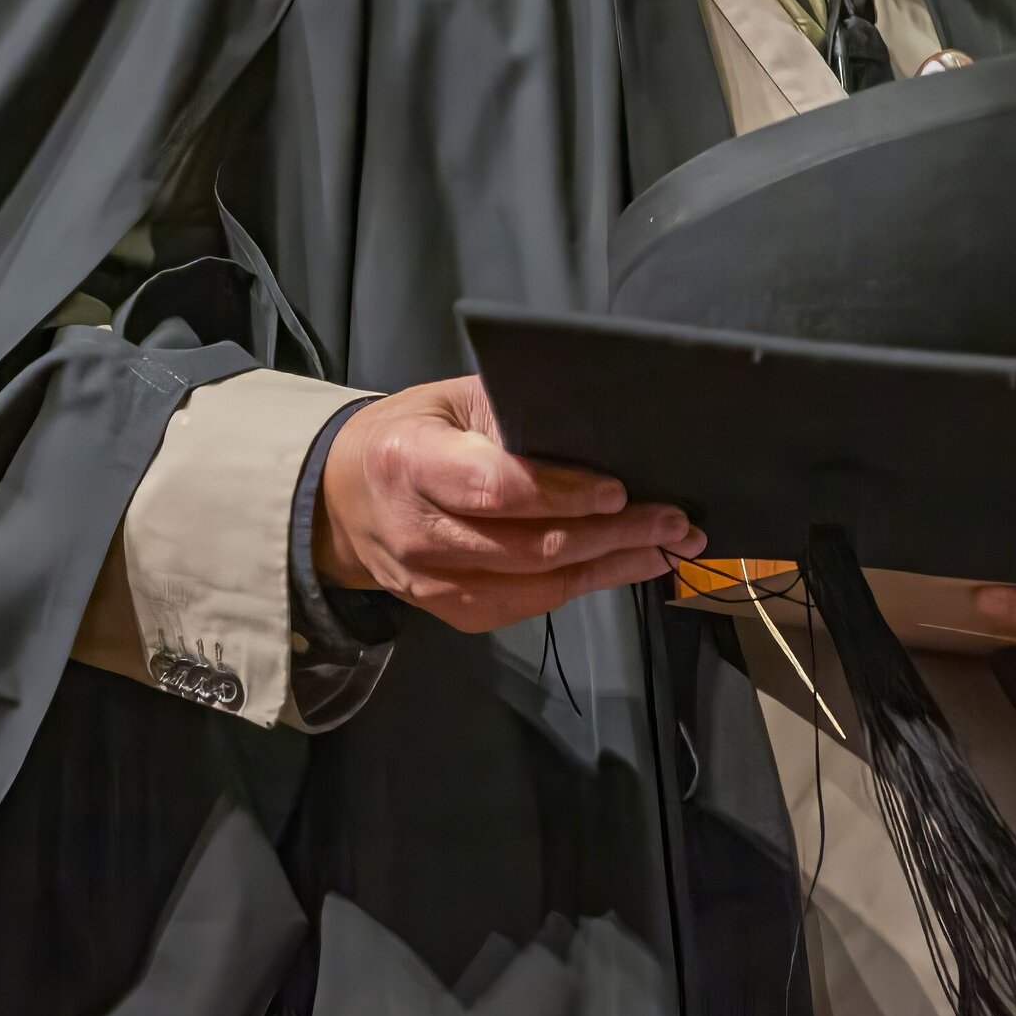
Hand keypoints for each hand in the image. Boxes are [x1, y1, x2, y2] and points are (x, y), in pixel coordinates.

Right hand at [312, 375, 702, 633]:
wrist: (341, 503)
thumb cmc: (408, 436)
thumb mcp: (449, 402)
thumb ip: (510, 416)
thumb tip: (594, 430)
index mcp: (412, 464)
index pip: (495, 488)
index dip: (561, 492)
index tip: (618, 488)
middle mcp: (420, 533)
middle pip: (530, 545)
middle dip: (613, 533)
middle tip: (674, 518)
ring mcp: (433, 584)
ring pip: (538, 584)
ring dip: (614, 565)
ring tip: (671, 543)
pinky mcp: (452, 614)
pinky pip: (530, 605)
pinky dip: (586, 585)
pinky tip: (629, 565)